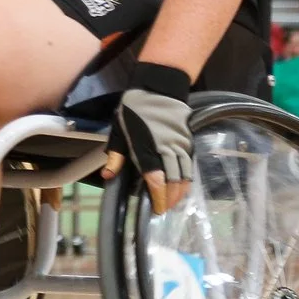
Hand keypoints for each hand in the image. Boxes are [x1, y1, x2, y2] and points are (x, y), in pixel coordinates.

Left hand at [100, 64, 193, 212]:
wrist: (159, 88)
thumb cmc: (135, 109)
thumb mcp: (118, 130)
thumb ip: (115, 156)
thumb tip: (107, 177)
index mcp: (146, 148)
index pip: (155, 179)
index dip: (158, 197)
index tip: (156, 209)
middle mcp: (166, 149)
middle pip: (174, 181)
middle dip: (170, 199)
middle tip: (164, 209)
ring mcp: (180, 146)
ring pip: (185, 175)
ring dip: (181, 192)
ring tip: (173, 201)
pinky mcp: (189, 142)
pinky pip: (190, 165)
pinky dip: (188, 179)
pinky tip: (182, 186)